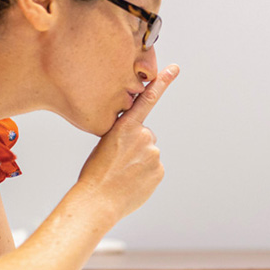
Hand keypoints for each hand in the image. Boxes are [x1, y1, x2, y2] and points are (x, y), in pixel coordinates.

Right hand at [77, 65, 178, 219]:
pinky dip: (144, 174)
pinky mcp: (159, 170)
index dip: (162, 82)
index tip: (174, 68)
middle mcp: (143, 136)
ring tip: (122, 173)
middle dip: (135, 146)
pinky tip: (131, 182)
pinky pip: (153, 168)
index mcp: (124, 127)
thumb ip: (125, 136)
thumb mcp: (105, 144)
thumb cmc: (95, 173)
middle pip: (144, 136)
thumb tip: (142, 142)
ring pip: (149, 153)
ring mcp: (153, 154)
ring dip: (139, 162)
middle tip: (118, 161)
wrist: (97, 201)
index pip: (147, 99)